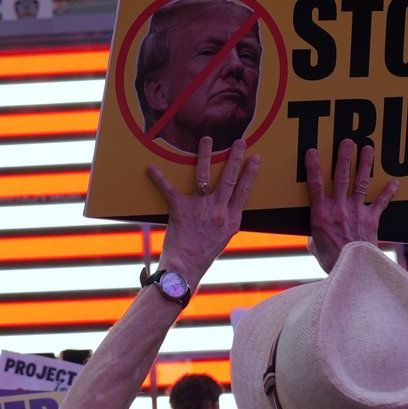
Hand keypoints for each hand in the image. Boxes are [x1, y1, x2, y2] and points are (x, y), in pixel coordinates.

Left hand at [147, 137, 259, 288]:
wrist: (185, 268)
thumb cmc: (203, 254)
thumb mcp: (223, 238)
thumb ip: (226, 219)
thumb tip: (227, 205)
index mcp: (231, 220)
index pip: (244, 191)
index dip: (250, 174)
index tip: (256, 158)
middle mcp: (219, 212)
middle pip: (229, 179)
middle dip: (235, 158)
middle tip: (239, 141)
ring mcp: (200, 210)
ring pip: (204, 176)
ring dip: (205, 156)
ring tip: (207, 140)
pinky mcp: (181, 210)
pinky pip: (169, 190)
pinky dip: (159, 178)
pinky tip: (151, 167)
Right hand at [305, 140, 398, 272]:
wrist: (353, 269)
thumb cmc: (332, 261)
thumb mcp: (315, 248)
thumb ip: (314, 238)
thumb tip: (314, 238)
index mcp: (321, 215)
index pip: (315, 185)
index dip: (313, 167)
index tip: (312, 151)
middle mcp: (339, 209)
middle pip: (341, 177)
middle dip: (344, 157)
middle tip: (347, 142)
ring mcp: (357, 212)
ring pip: (360, 183)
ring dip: (364, 164)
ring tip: (368, 149)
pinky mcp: (371, 220)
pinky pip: (381, 203)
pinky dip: (388, 193)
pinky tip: (395, 182)